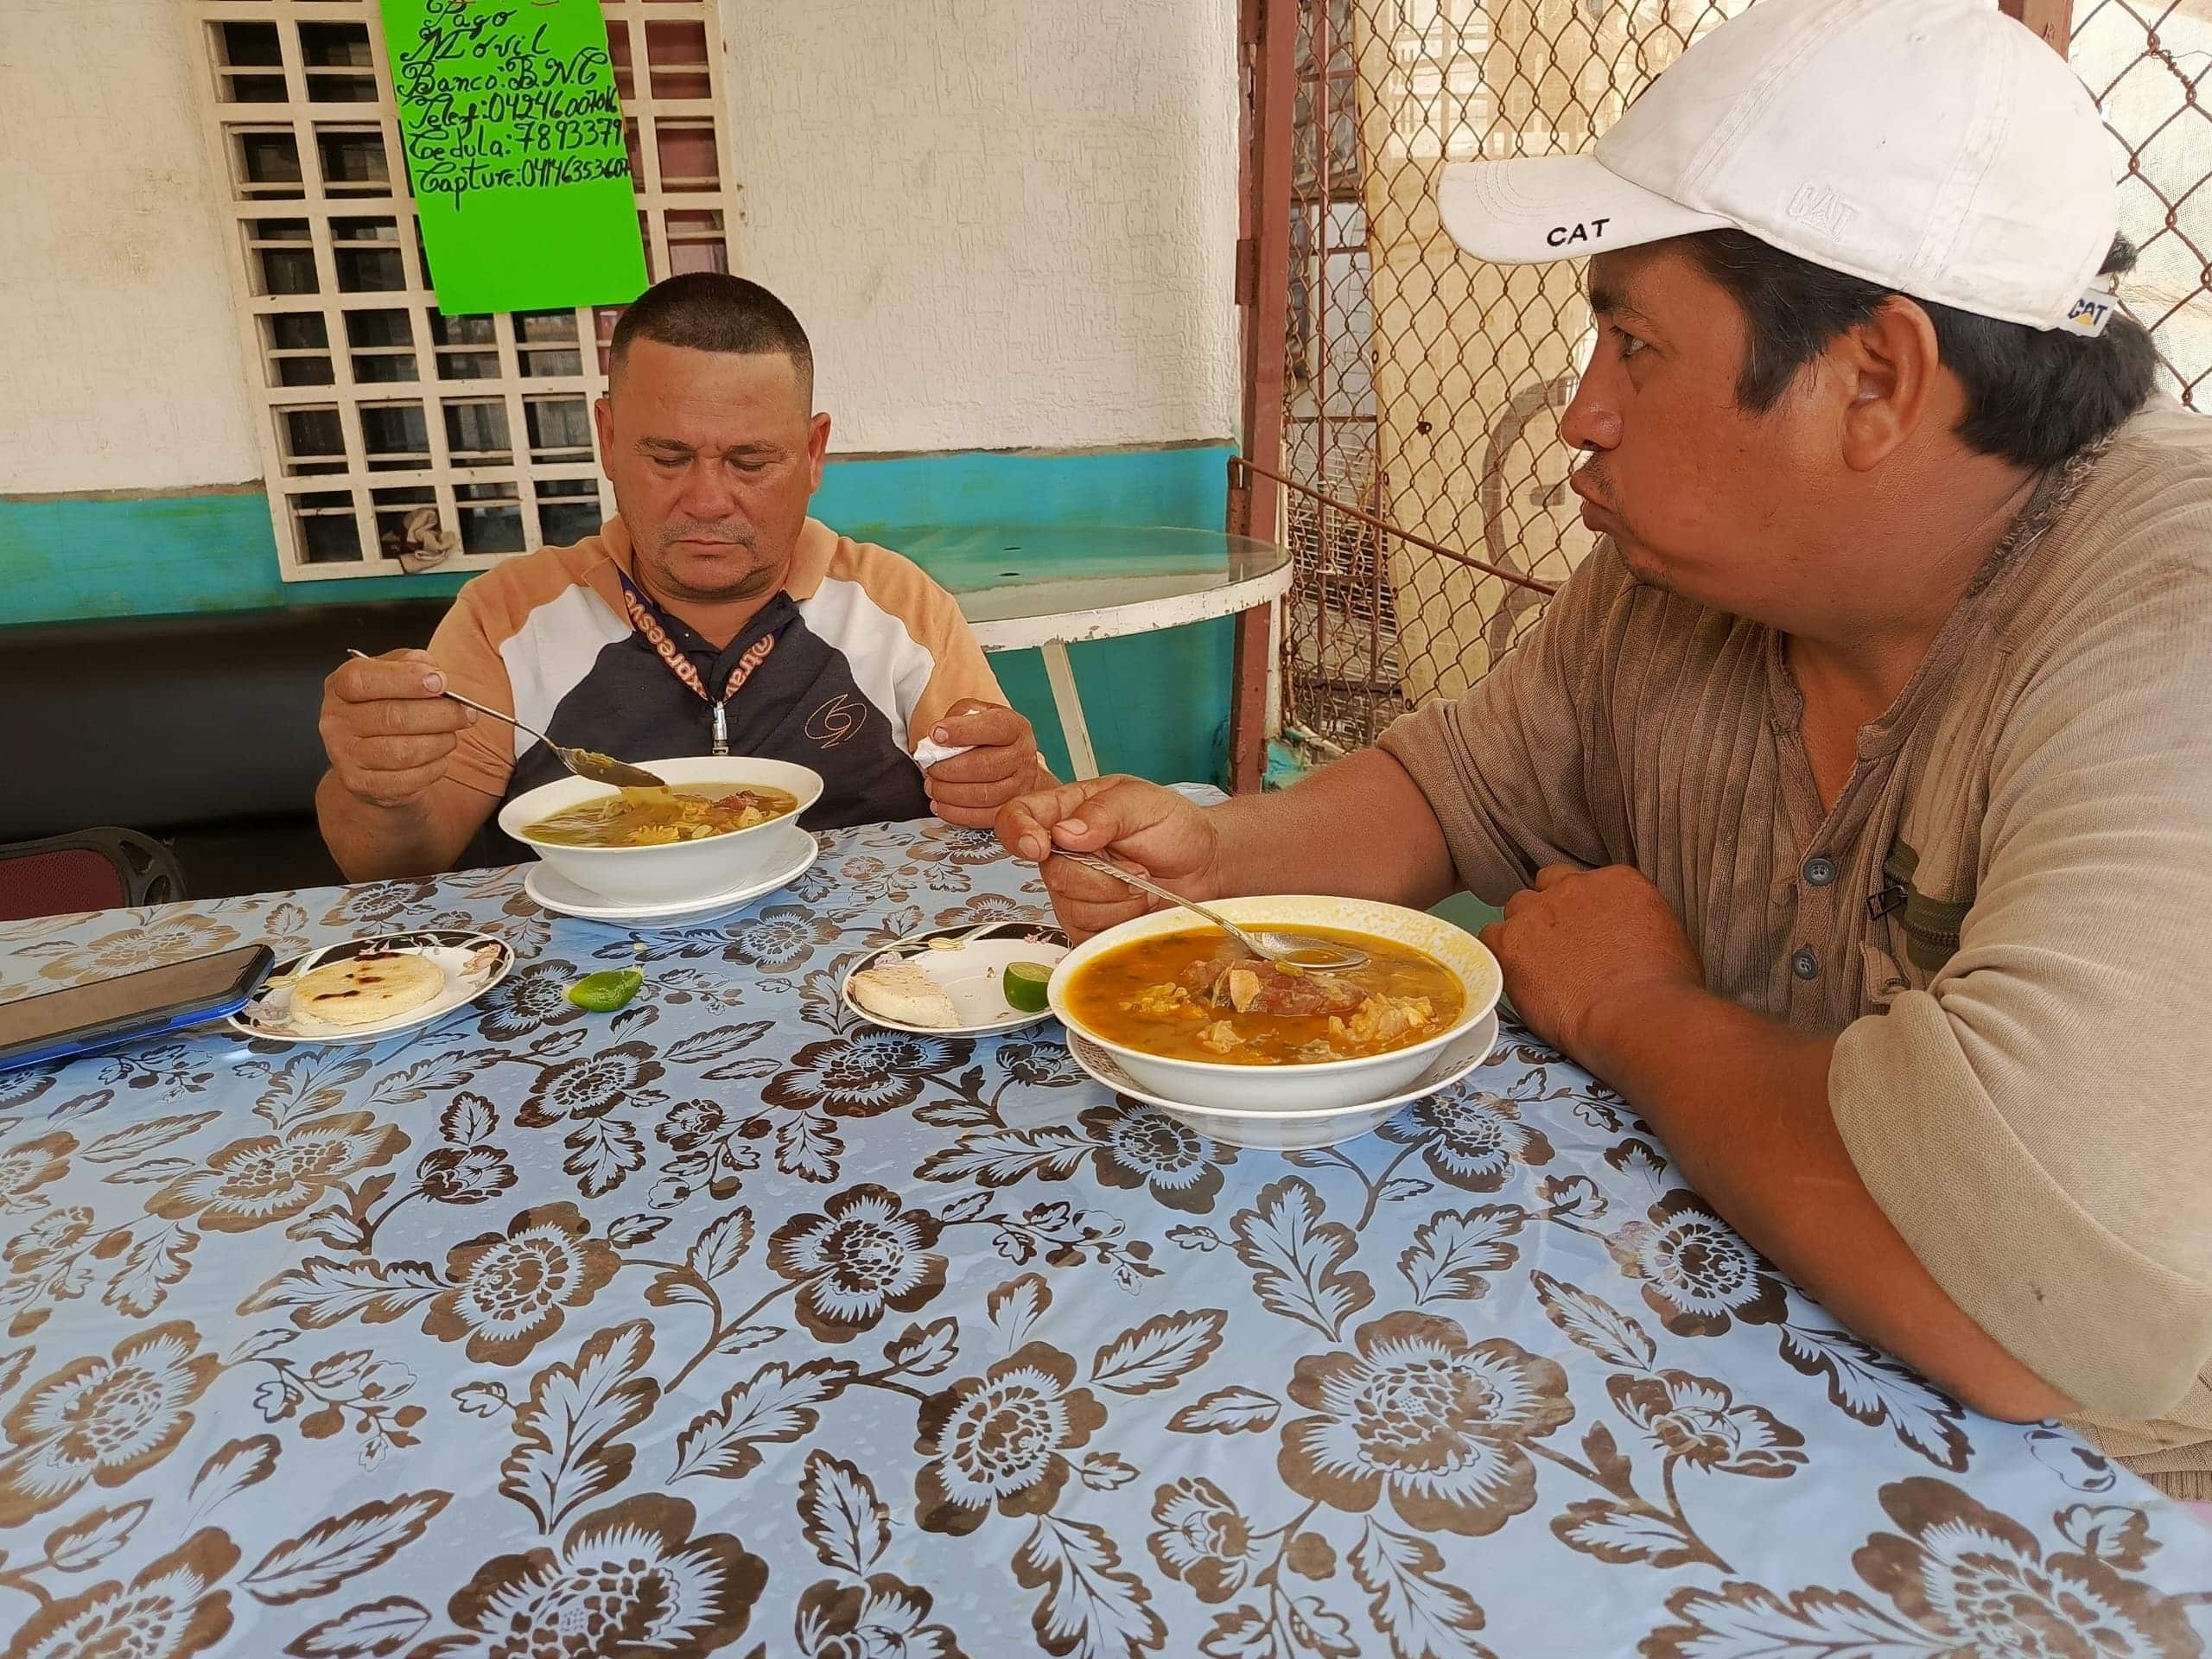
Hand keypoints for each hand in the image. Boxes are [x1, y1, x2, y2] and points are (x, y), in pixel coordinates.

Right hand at [318, 649, 475, 809]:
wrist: (370, 759)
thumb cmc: (387, 709)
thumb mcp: (394, 676)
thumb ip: (411, 664)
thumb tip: (433, 672)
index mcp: (340, 687)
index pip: (361, 679)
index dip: (405, 678)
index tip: (440, 682)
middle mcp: (336, 721)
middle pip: (392, 716)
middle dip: (440, 714)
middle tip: (466, 713)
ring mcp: (345, 756)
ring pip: (404, 751)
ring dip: (440, 742)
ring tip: (450, 736)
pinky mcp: (362, 784)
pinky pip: (409, 779)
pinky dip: (434, 767)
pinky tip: (437, 757)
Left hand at [921, 700, 1044, 828]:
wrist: (999, 750)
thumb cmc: (982, 732)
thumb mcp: (971, 712)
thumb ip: (956, 719)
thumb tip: (937, 738)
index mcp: (1015, 727)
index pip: (992, 728)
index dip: (961, 732)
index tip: (936, 734)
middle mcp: (1023, 756)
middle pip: (986, 766)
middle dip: (949, 768)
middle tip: (929, 766)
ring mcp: (1020, 784)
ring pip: (983, 795)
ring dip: (950, 792)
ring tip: (932, 785)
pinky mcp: (1010, 806)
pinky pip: (983, 817)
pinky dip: (956, 813)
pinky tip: (940, 803)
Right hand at [996, 775, 1221, 939]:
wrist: (1205, 866)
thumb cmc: (1174, 827)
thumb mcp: (1143, 802)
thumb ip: (1104, 813)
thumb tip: (1065, 833)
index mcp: (1066, 812)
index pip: (1017, 817)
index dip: (1019, 833)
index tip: (1041, 847)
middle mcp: (1062, 853)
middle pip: (1052, 874)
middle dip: (1103, 875)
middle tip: (1137, 863)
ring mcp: (1072, 892)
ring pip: (1073, 907)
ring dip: (1119, 898)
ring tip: (1142, 881)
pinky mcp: (1087, 924)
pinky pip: (1089, 931)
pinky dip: (1122, 919)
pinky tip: (1138, 904)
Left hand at [1478, 864, 1705, 1065]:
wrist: (1640, 1015)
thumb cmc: (1667, 991)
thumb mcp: (1668, 939)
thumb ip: (1637, 923)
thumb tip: (1628, 939)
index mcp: (1617, 880)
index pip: (1585, 883)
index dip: (1582, 911)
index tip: (1585, 936)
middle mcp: (1575, 886)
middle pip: (1547, 888)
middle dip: (1550, 914)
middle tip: (1559, 951)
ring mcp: (1539, 911)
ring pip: (1517, 910)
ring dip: (1524, 933)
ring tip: (1538, 970)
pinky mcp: (1511, 941)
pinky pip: (1489, 938)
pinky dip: (1500, 956)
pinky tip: (1516, 979)